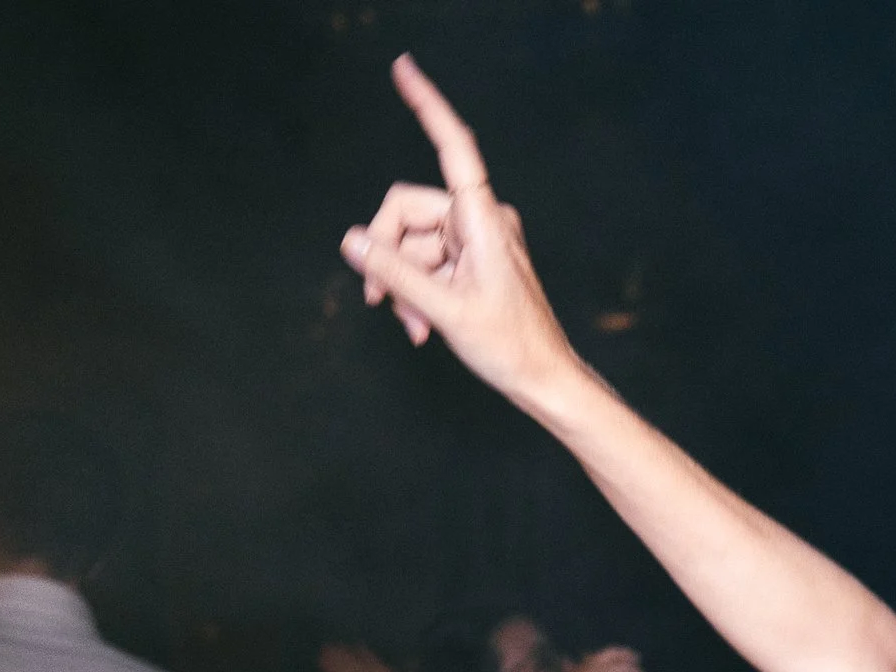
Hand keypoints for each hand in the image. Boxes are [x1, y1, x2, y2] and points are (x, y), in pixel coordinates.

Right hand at [339, 56, 586, 399]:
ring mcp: (475, 242)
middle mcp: (480, 220)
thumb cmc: (509, 346)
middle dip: (390, 257)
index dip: (428, 106)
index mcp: (483, 218)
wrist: (543, 380)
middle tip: (381, 301)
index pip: (453, 147)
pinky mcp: (472, 263)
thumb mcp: (443, 309)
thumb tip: (352, 241)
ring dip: (403, 286)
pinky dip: (416, 293)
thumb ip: (394, 273)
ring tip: (414, 325)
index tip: (404, 67)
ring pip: (411, 245)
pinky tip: (421, 327)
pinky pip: (426, 264)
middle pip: (406, 211)